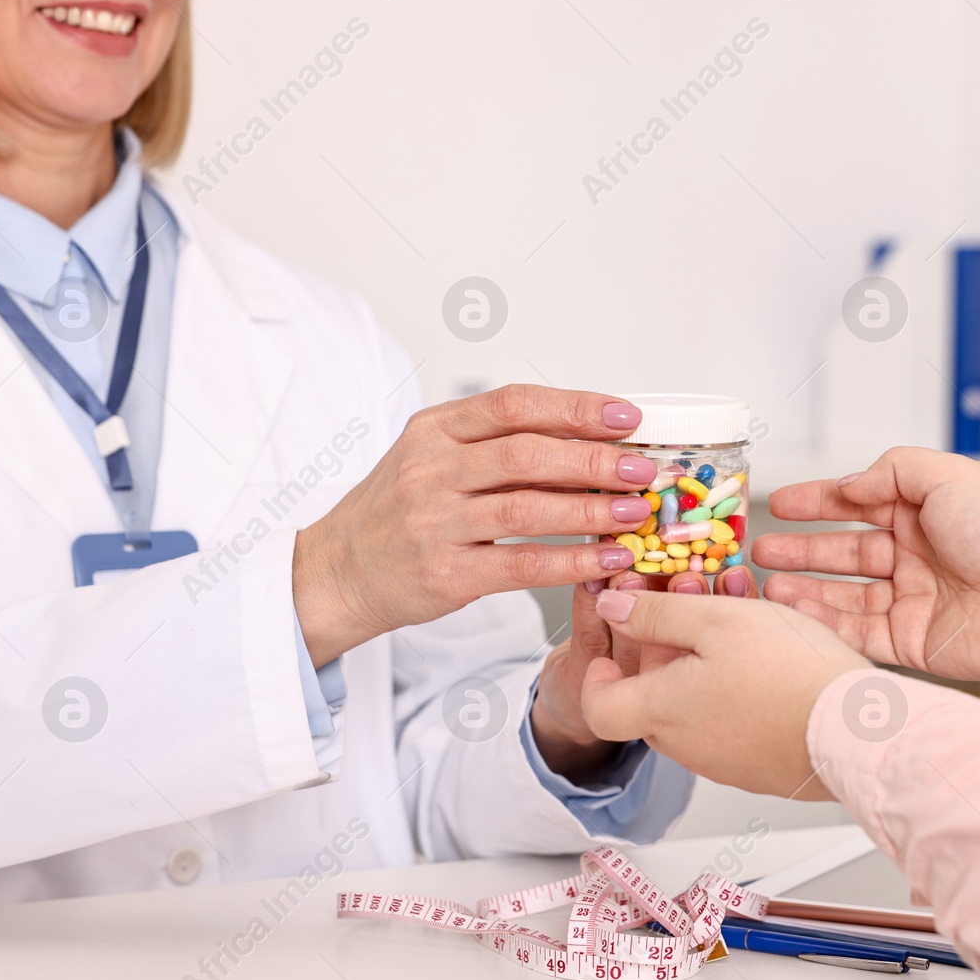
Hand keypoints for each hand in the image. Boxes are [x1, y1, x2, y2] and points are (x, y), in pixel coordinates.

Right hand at [294, 385, 657, 665]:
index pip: (514, 405)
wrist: (337, 571)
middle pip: (526, 454)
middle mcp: (431, 470)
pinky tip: (606, 558)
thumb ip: (496, 444)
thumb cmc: (397, 512)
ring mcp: (435, 523)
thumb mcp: (432, 457)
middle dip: (594, 459)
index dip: (575, 408)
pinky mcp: (445, 574)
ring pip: (527, 508)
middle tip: (642, 468)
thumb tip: (587, 438)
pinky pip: (521, 564)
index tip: (626, 417)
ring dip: (590, 509)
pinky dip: (571, 561)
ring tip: (635, 512)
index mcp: (434, 429)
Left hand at [579, 588, 868, 797]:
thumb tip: (613, 607)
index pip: (598, 708)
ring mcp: (727, 762)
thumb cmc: (791, 676)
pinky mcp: (763, 767)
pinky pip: (737, 722)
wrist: (859, 733)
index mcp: (661, 711)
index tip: (613, 648)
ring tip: (747, 617)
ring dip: (711, 661)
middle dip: (670, 647)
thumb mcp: (716, 620)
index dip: (597, 676)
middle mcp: (687, 745)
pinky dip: (742, 687)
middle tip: (699, 606)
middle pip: (653, 699)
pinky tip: (774, 656)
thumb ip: (657, 613)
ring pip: (699, 706)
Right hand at [754, 448, 979, 685]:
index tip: (778, 504)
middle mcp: (916, 555)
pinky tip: (794, 611)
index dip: (816, 503)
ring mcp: (912, 600)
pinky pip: (857, 632)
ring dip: (804, 588)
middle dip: (799, 550)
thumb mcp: (948, 475)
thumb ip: (892, 471)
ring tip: (767, 584)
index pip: (858, 504)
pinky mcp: (911, 642)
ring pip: (843, 594)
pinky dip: (823, 622)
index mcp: (925, 513)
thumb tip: (849, 484)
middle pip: (843, 551)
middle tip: (759, 551)